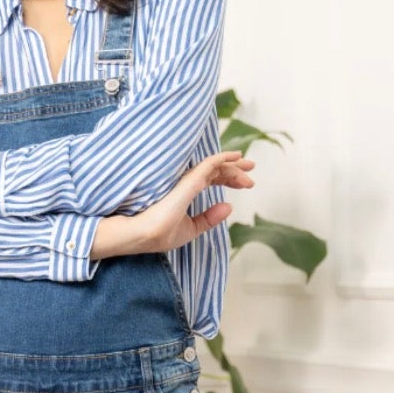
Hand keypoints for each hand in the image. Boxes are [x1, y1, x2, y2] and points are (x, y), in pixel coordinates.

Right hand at [92, 150, 254, 257]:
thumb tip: (228, 206)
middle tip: (251, 168)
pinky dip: (222, 159)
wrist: (142, 235)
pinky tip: (235, 158)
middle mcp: (186, 182)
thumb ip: (208, 218)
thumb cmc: (159, 233)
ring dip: (233, 165)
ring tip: (249, 166)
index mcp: (186, 192)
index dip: (228, 178)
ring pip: (214, 166)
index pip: (211, 179)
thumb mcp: (190, 228)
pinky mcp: (187, 182)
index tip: (246, 184)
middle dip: (234, 169)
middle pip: (214, 170)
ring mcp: (187, 181)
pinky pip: (208, 165)